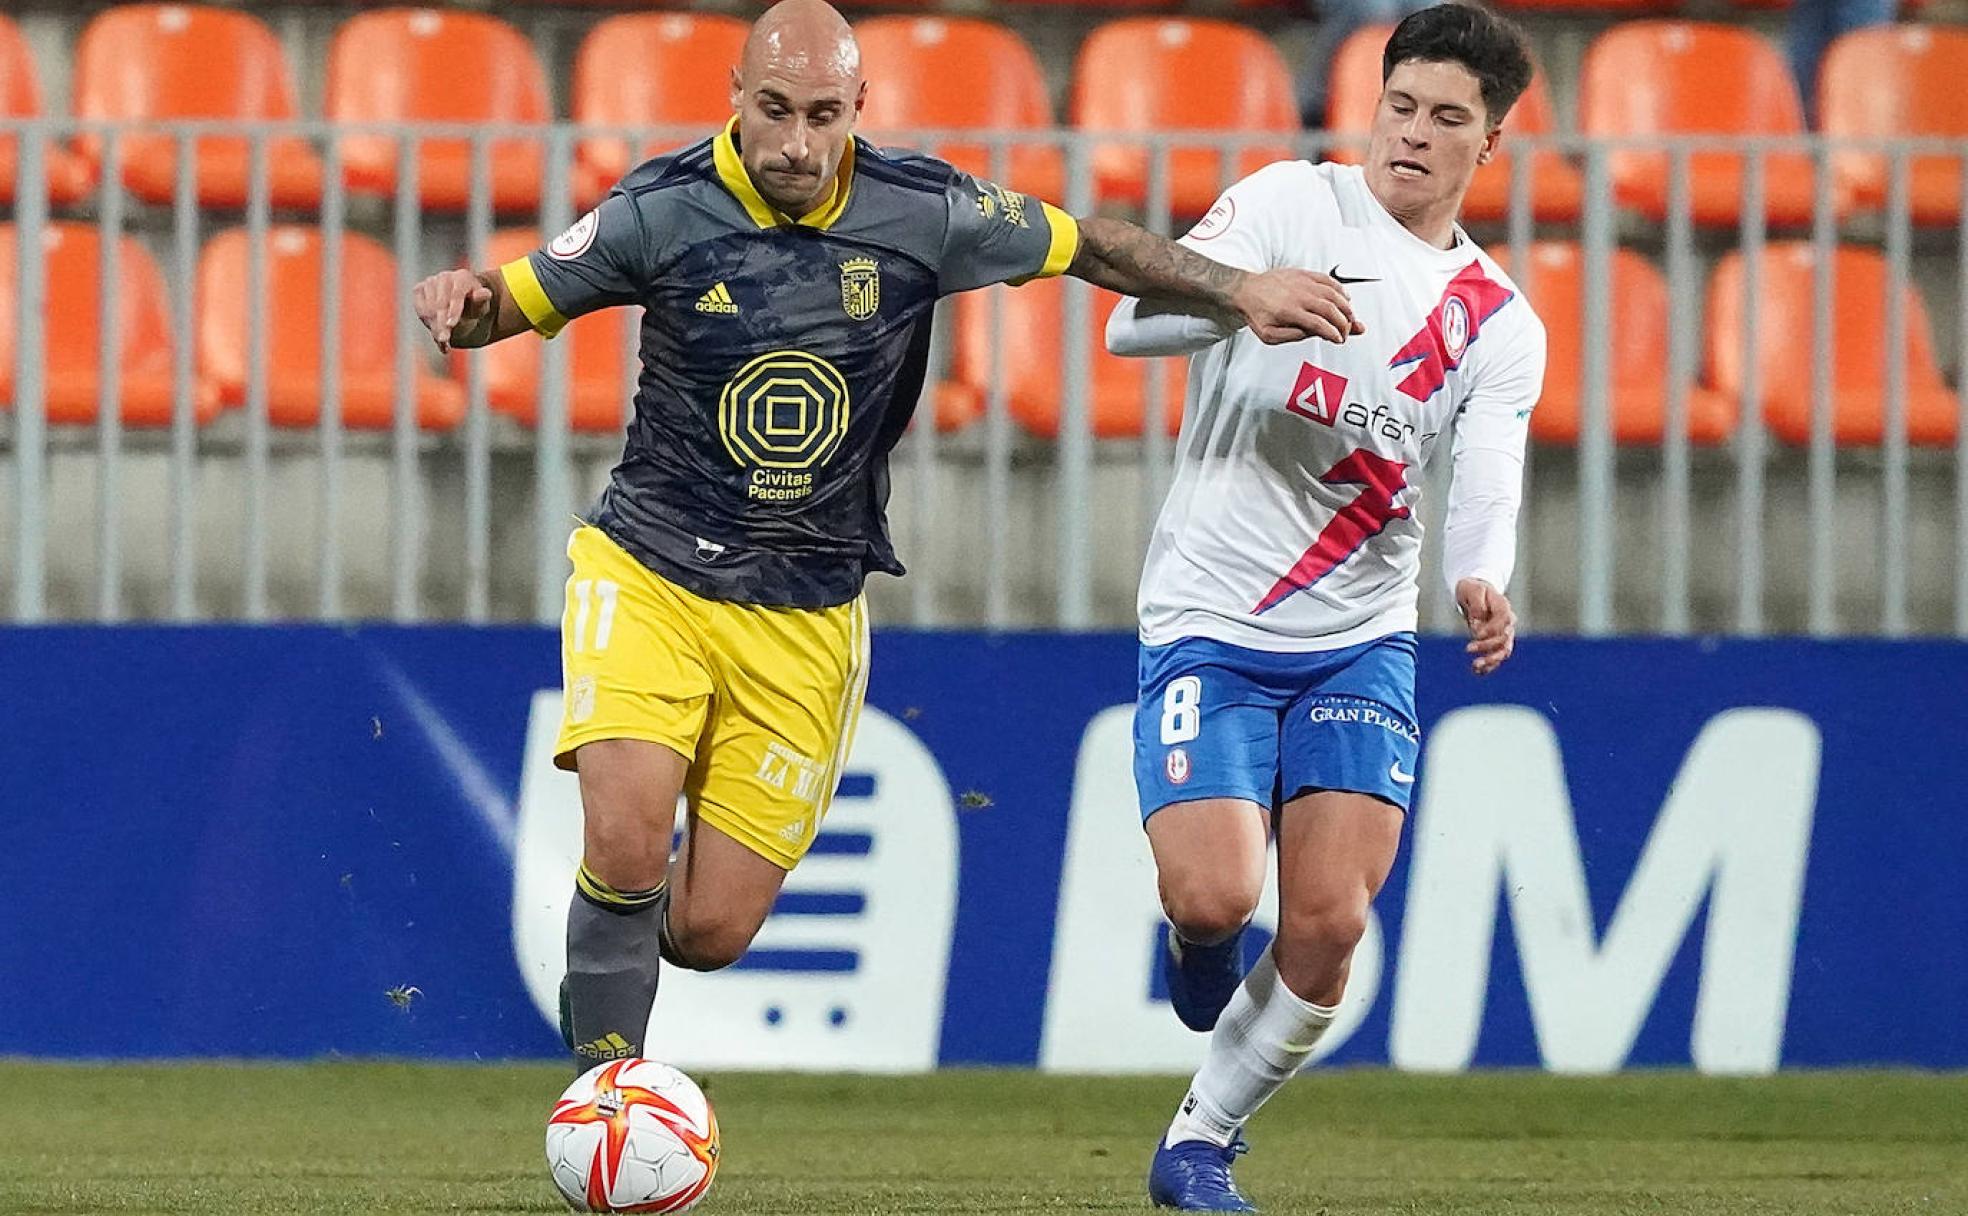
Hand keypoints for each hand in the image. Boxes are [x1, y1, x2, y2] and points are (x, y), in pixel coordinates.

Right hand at [413, 268, 492, 353]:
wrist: (461, 303)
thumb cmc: (474, 305)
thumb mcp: (481, 305)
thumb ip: (482, 300)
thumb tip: (484, 293)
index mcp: (463, 277)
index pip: (456, 294)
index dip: (454, 310)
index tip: (451, 325)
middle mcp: (445, 277)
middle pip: (440, 303)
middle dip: (442, 323)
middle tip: (445, 339)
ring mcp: (430, 282)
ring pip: (429, 307)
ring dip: (435, 326)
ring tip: (443, 341)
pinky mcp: (419, 289)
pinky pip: (420, 308)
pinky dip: (427, 323)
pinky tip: (437, 336)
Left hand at [1231, 268, 1367, 345]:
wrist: (1246, 289)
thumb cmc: (1257, 312)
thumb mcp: (1269, 334)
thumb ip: (1291, 336)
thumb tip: (1312, 333)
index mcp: (1289, 312)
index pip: (1319, 324)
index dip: (1333, 334)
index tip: (1339, 339)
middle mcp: (1298, 295)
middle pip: (1331, 309)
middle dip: (1344, 323)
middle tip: (1346, 332)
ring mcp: (1303, 282)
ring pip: (1333, 294)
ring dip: (1346, 307)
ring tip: (1350, 318)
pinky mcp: (1304, 274)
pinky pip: (1328, 280)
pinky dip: (1340, 290)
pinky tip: (1345, 298)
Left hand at [1456, 578, 1515, 675]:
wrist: (1474, 591)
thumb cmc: (1472, 589)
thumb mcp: (1471, 590)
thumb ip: (1476, 605)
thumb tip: (1478, 623)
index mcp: (1503, 607)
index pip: (1504, 621)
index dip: (1491, 629)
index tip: (1476, 633)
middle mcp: (1507, 622)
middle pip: (1505, 639)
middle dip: (1488, 646)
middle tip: (1468, 649)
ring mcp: (1503, 633)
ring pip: (1503, 651)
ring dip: (1491, 660)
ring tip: (1475, 667)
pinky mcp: (1495, 641)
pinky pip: (1496, 656)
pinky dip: (1489, 665)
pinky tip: (1477, 672)